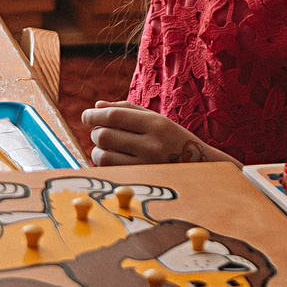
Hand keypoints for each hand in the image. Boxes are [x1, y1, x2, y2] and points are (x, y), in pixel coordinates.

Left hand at [82, 102, 218, 166]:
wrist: (200, 167)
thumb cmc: (172, 138)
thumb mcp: (156, 119)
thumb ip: (127, 109)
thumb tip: (97, 106)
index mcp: (156, 124)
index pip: (115, 116)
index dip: (94, 115)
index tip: (86, 116)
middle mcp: (152, 145)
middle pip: (105, 135)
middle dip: (95, 132)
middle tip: (97, 131)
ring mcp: (146, 165)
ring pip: (103, 156)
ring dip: (97, 150)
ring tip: (105, 146)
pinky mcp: (141, 180)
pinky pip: (110, 171)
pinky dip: (104, 163)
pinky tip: (111, 158)